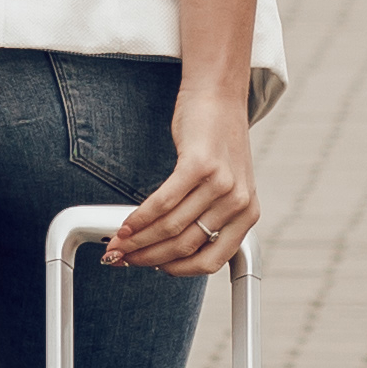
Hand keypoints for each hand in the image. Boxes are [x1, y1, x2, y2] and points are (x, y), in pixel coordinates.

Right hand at [103, 91, 258, 275]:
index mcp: (247, 214)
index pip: (210, 261)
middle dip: (148, 257)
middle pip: (185, 246)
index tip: (153, 269)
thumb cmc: (217, 141)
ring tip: (118, 244)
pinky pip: (162, 202)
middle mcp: (238, 202)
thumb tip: (165, 247)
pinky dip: (139, 218)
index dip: (176, 271)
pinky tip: (126, 224)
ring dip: (138, 240)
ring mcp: (221, 184)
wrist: (218, 96)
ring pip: (171, 227)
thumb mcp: (225, 186)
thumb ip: (207, 216)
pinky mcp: (199, 165)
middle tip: (123, 259)